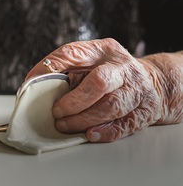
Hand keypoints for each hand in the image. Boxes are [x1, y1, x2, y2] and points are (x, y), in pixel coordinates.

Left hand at [25, 38, 182, 142]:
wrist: (153, 82)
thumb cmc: (110, 73)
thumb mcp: (90, 61)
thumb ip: (66, 70)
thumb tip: (33, 85)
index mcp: (103, 50)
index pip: (73, 53)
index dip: (50, 68)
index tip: (32, 83)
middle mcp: (121, 68)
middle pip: (100, 82)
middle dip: (74, 101)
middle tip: (56, 112)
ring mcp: (136, 90)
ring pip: (111, 106)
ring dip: (83, 119)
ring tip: (65, 125)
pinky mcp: (144, 111)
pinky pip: (125, 124)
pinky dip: (106, 131)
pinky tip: (89, 134)